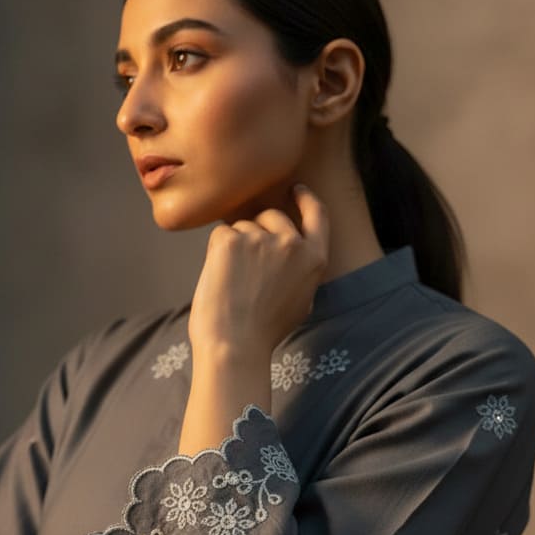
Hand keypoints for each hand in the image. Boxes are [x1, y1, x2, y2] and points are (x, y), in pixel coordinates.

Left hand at [187, 184, 329, 357]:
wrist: (235, 345)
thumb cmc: (264, 332)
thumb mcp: (301, 302)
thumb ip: (301, 270)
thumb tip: (294, 250)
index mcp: (314, 260)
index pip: (317, 215)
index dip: (306, 200)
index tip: (296, 189)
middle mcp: (292, 244)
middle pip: (271, 216)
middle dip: (256, 230)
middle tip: (243, 265)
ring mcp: (261, 239)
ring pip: (242, 227)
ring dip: (234, 247)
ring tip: (234, 284)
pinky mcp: (231, 240)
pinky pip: (221, 234)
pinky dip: (216, 253)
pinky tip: (220, 279)